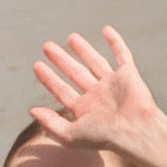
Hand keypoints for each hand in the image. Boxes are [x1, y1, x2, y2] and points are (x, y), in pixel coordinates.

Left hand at [30, 26, 164, 150]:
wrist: (135, 131)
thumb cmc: (104, 137)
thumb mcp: (71, 135)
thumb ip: (50, 124)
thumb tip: (32, 110)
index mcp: (85, 110)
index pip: (62, 90)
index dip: (48, 78)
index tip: (36, 65)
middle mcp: (98, 96)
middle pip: (75, 73)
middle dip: (61, 60)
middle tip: (46, 46)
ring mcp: (113, 84)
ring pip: (95, 62)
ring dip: (83, 49)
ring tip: (70, 36)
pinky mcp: (128, 74)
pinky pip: (122, 55)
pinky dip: (115, 42)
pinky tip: (106, 30)